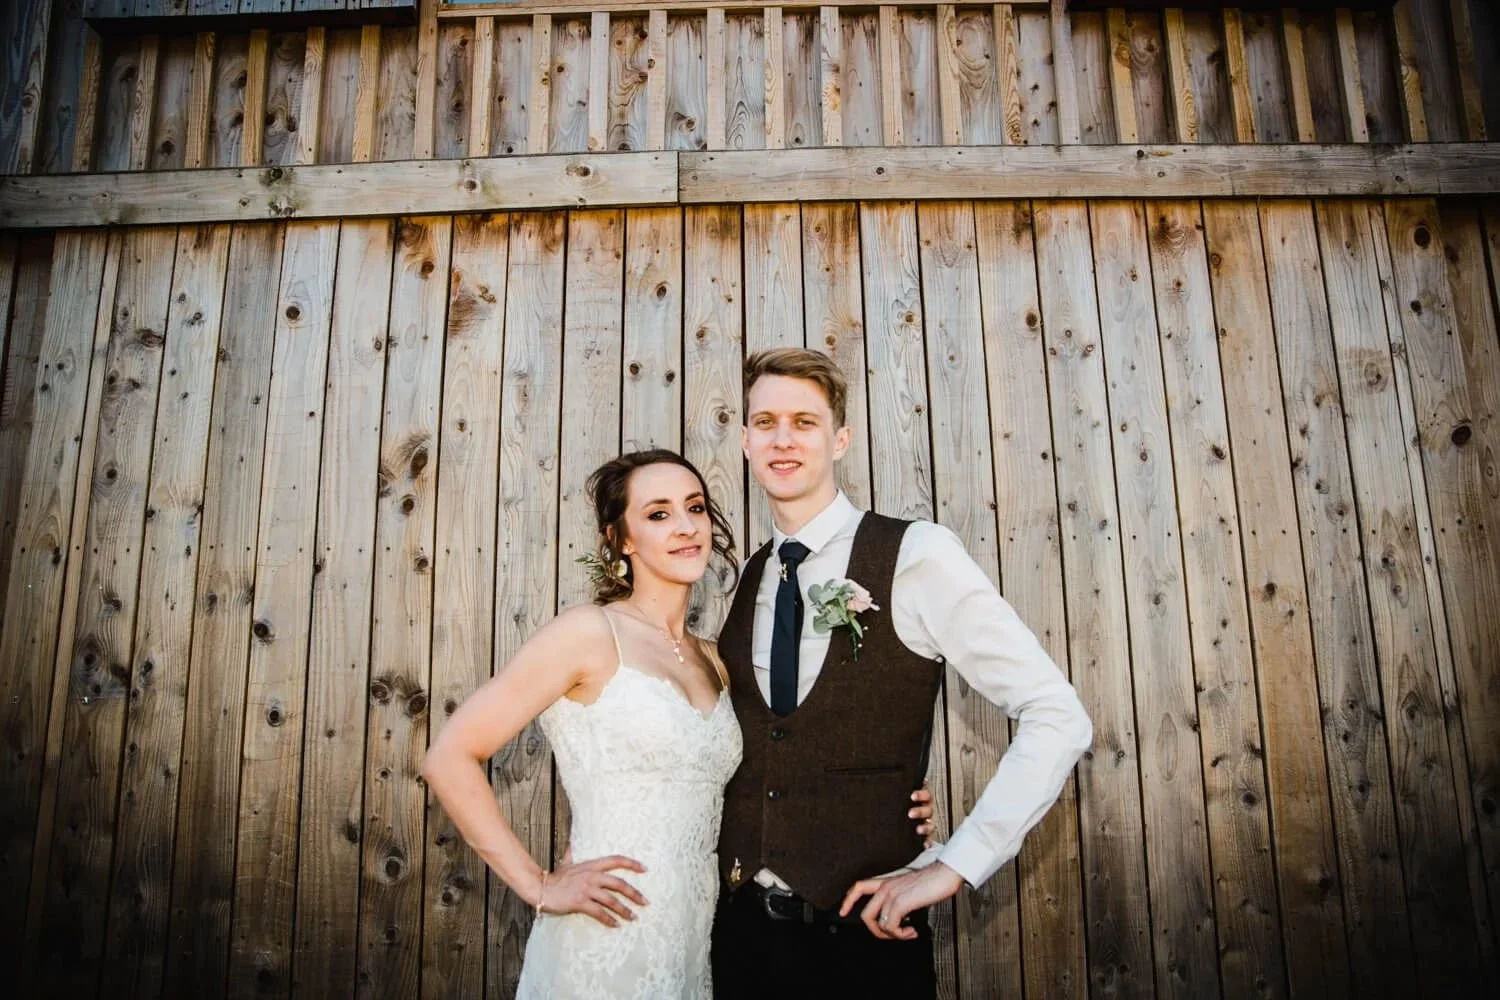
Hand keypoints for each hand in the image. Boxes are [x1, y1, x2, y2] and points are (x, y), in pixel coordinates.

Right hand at [536, 854, 647, 927]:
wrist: (540, 887)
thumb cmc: (554, 877)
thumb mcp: (566, 863)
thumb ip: (571, 853)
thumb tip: (570, 843)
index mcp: (591, 865)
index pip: (616, 860)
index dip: (632, 864)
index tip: (645, 869)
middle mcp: (592, 876)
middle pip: (619, 883)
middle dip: (634, 893)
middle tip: (645, 902)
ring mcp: (586, 889)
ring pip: (612, 900)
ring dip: (625, 910)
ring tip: (634, 917)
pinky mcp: (580, 902)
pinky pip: (599, 912)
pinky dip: (609, 920)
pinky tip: (616, 925)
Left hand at [838, 862, 964, 940]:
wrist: (946, 873)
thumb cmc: (933, 881)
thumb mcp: (911, 890)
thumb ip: (901, 900)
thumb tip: (900, 918)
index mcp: (887, 881)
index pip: (859, 887)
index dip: (848, 900)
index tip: (843, 911)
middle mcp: (886, 887)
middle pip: (865, 914)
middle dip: (875, 932)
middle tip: (891, 935)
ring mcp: (891, 894)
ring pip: (877, 924)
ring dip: (893, 935)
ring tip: (907, 933)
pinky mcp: (900, 902)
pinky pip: (890, 926)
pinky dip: (901, 934)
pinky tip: (912, 931)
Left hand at [908, 783, 935, 843]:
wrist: (926, 812)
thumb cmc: (917, 801)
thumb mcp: (917, 794)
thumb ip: (913, 787)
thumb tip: (906, 777)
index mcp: (927, 798)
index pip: (926, 795)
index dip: (920, 795)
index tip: (912, 796)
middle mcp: (931, 810)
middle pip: (927, 810)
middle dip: (920, 812)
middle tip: (910, 814)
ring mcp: (931, 821)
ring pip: (930, 824)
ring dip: (925, 827)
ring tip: (918, 830)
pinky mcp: (930, 832)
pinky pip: (931, 837)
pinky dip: (928, 841)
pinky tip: (925, 844)